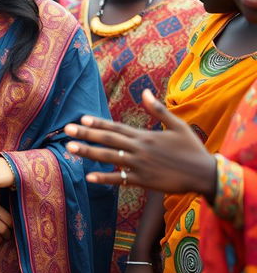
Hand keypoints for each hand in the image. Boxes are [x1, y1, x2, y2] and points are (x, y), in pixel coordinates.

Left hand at [64, 89, 216, 197]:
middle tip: (67, 130)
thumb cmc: (192, 148)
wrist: (205, 174)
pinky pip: (120, 179)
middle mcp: (139, 149)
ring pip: (109, 158)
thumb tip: (145, 91)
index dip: (98, 123)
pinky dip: (105, 178)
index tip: (81, 118)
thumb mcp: (177, 125)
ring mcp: (140, 165)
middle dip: (86, 134)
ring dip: (88, 153)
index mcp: (145, 135)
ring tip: (70, 148)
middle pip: (107, 140)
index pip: (116, 127)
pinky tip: (89, 177)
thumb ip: (158, 110)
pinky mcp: (144, 181)